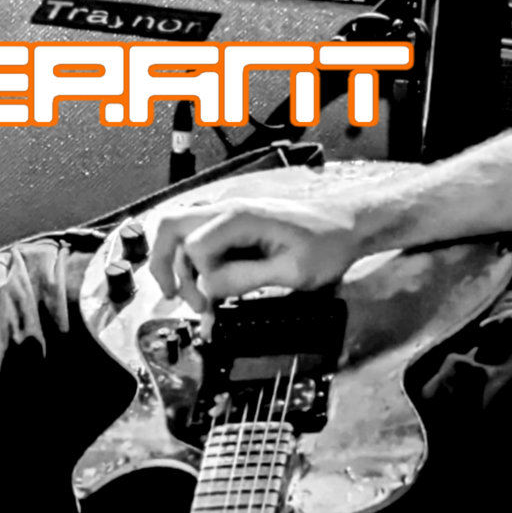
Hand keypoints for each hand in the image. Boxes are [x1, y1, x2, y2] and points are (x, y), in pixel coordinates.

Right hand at [144, 197, 362, 311]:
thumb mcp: (292, 272)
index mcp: (239, 218)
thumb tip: (208, 288)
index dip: (200, 279)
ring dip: (178, 264)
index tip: (214, 302)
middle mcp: (226, 209)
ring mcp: (227, 214)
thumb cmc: (327, 244)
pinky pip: (198, 236)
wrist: (346, 225)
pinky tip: (206, 283)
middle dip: (165, 265)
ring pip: (179, 231)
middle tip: (175, 297)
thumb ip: (245, 279)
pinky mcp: (232, 223)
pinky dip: (192, 261)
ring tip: (194, 296)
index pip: (194, 247)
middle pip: (170, 227)